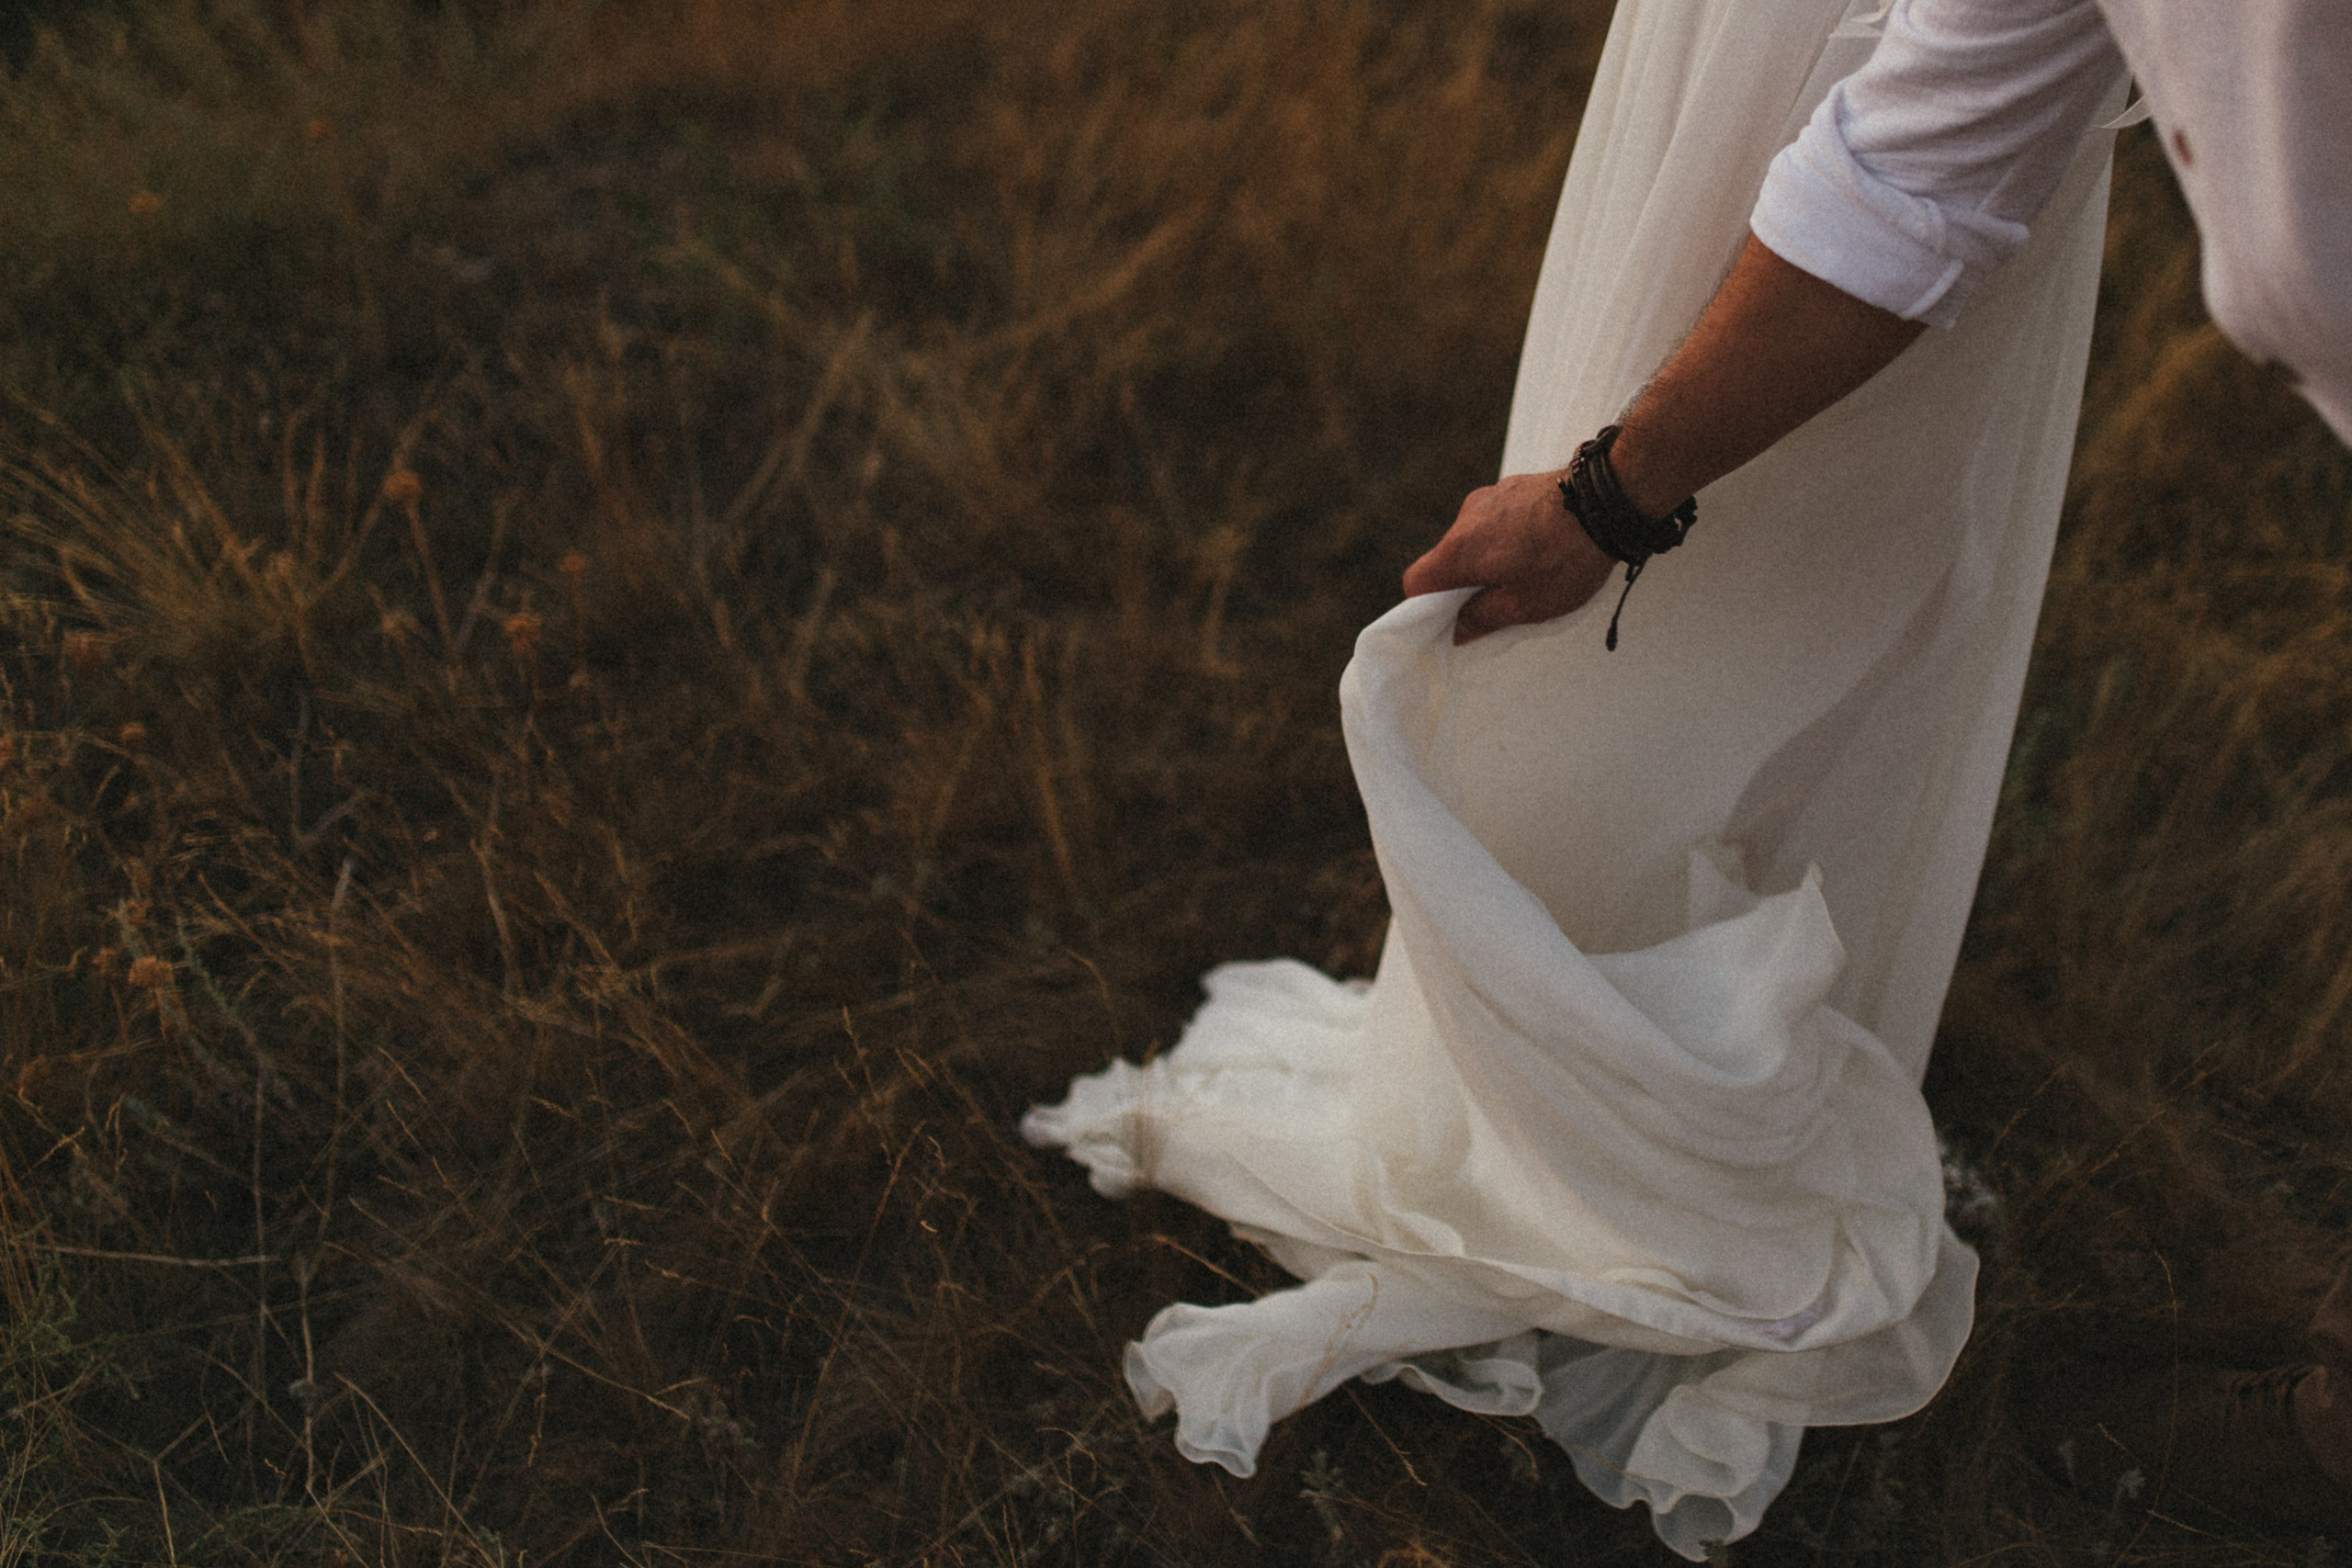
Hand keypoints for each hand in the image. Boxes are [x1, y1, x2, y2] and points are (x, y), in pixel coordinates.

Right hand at [1401, 470, 1615, 642]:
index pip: (1416, 582)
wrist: (1605, 501)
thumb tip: (1456, 630)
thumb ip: (1482, 618)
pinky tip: (1542, 545)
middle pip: (1447, 560)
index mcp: (1459, 550)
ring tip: (1531, 571)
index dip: (1427, 607)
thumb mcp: (1525, 606)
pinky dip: (1508, 537)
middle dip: (1466, 585)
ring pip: (1474, 538)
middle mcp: (1465, 518)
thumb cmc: (1564, 560)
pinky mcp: (1513, 486)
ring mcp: (1489, 497)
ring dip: (1491, 559)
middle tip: (1501, 603)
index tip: (1453, 621)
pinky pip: (1497, 520)